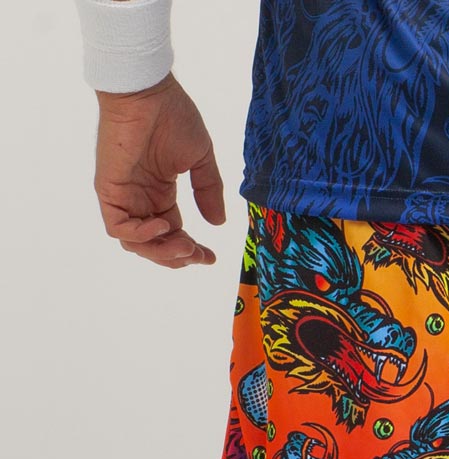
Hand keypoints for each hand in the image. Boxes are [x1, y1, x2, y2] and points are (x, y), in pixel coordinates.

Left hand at [94, 73, 225, 267]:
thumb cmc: (171, 114)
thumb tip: (218, 223)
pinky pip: (118, 228)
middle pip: (154, 247)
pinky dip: (141, 236)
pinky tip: (164, 226)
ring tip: (185, 245)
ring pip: (136, 244)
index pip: (173, 235)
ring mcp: (123, 197)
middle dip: (178, 257)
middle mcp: (140, 200)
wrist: (146, 90)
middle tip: (199, 255)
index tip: (211, 257)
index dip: (191, 252)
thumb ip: (208, 190)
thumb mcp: (200, 159)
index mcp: (159, 194)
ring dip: (162, 252)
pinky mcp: (109, 190)